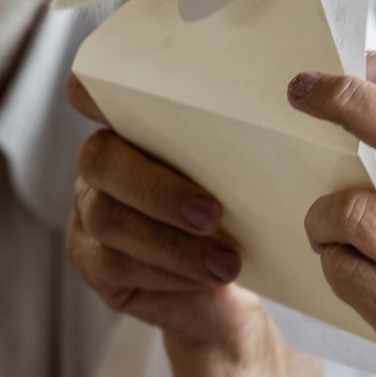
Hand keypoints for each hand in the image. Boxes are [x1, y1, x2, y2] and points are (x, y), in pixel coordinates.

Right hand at [65, 74, 262, 349]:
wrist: (236, 287)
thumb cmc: (241, 215)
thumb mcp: (245, 174)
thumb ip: (238, 140)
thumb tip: (286, 101)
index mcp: (133, 129)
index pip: (91, 92)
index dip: (93, 89)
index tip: (132, 95)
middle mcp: (102, 166)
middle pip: (98, 158)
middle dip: (157, 188)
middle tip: (213, 214)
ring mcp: (89, 214)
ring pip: (107, 219)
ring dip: (171, 243)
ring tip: (226, 262)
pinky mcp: (92, 263)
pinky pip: (115, 265)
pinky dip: (166, 272)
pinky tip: (204, 278)